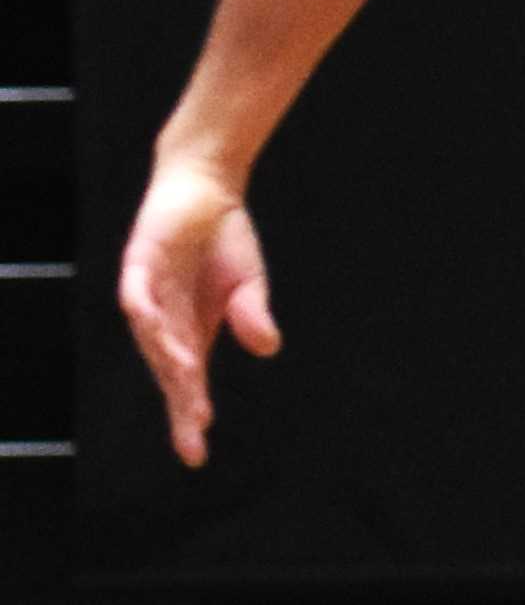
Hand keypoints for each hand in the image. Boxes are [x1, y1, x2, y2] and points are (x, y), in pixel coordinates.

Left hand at [119, 152, 281, 466]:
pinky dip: (148, 319)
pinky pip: (138, 299)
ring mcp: (149, 295)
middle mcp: (164, 322)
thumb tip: (267, 349)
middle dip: (179, 402)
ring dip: (169, 361)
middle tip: (194, 433)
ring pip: (153, 339)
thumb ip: (252, 315)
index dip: (188, 417)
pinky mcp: (139, 266)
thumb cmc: (223, 238)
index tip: (196, 455)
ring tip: (188, 384)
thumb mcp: (248, 282)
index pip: (185, 384)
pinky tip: (160, 335)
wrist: (207, 187)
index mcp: (190, 330)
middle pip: (168, 371)